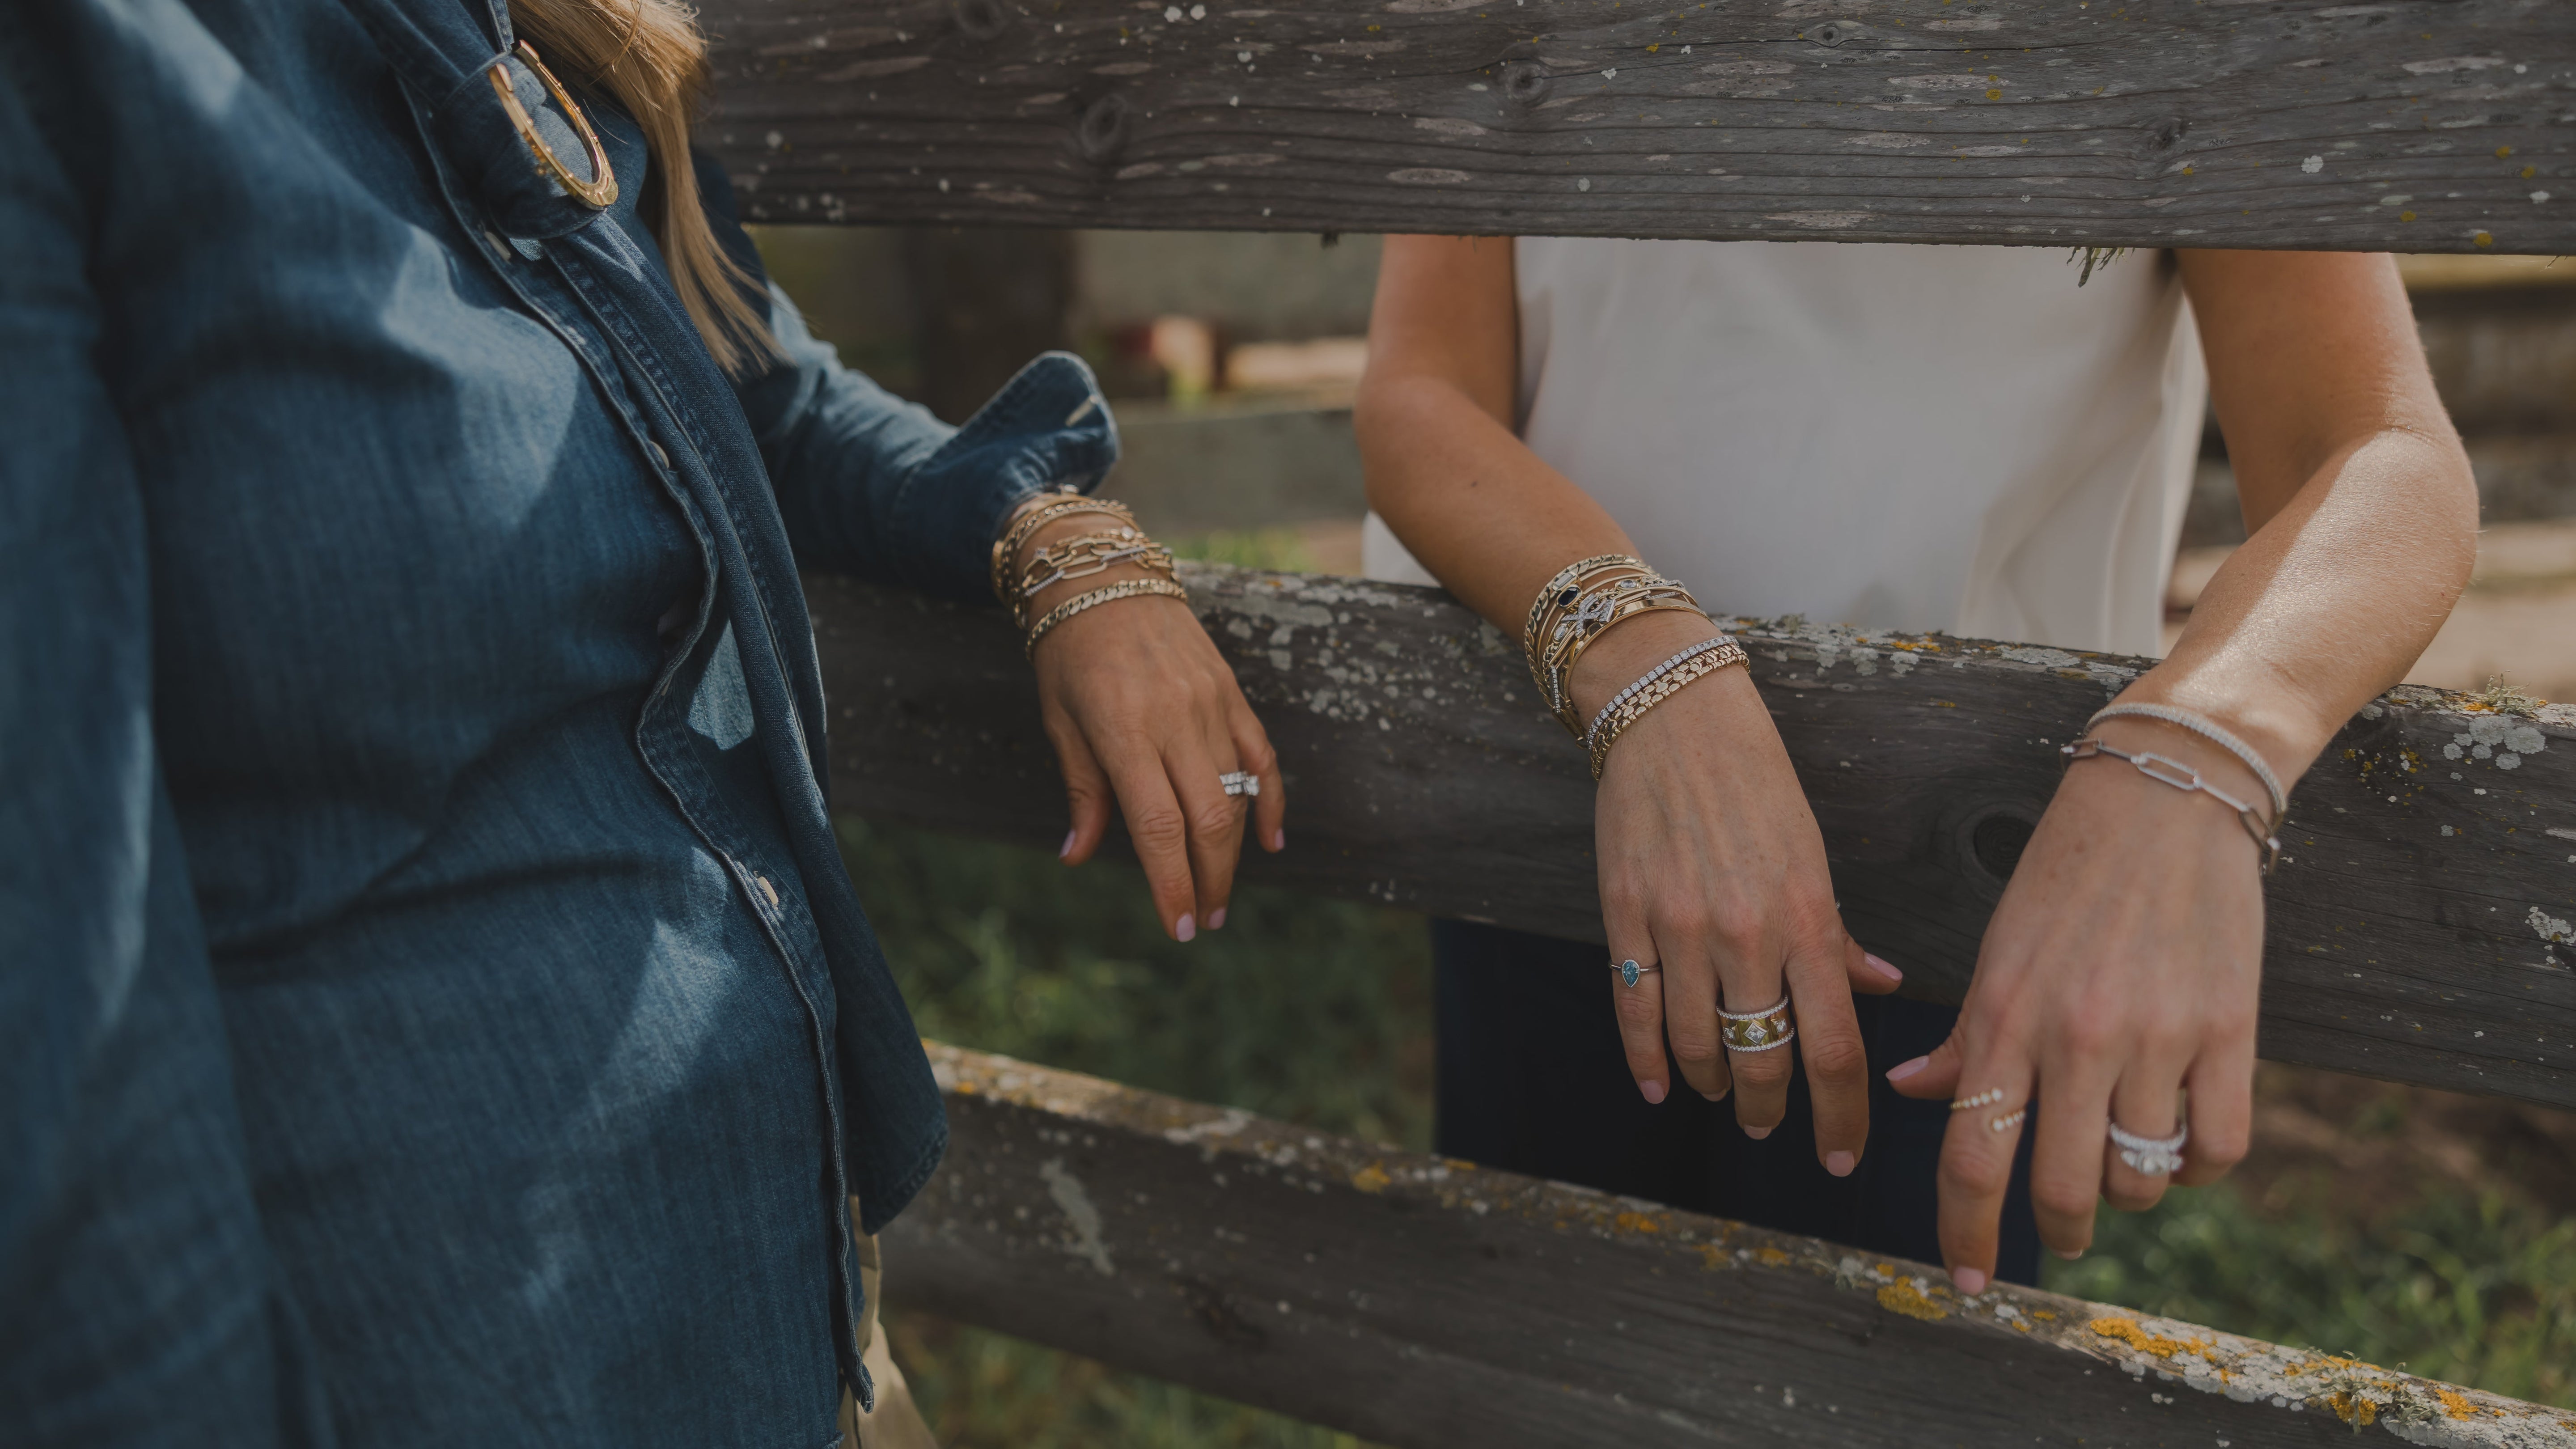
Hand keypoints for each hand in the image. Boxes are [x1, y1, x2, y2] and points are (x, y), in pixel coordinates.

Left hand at [1013, 502, 1284, 940]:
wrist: (1103, 573)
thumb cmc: (1068, 652)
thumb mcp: (1061, 722)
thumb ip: (1082, 791)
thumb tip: (1078, 855)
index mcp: (1125, 732)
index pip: (1158, 826)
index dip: (1171, 883)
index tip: (1177, 927)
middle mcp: (1175, 720)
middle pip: (1208, 820)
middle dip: (1208, 880)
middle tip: (1202, 921)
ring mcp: (1210, 704)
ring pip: (1238, 794)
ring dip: (1234, 853)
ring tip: (1221, 895)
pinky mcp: (1231, 692)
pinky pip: (1262, 755)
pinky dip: (1270, 802)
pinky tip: (1271, 842)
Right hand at [1579, 613, 1903, 1165]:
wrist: (1671, 716)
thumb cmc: (1754, 781)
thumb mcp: (1812, 854)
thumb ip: (1838, 935)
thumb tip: (1880, 990)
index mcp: (1807, 918)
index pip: (1835, 1046)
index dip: (1843, 1114)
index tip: (1845, 1155)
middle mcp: (1747, 933)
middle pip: (1765, 1060)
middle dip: (1773, 1110)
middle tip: (1773, 1126)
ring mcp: (1681, 927)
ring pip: (1699, 1045)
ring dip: (1715, 1084)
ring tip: (1724, 1094)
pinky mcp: (1626, 916)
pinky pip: (1635, 1010)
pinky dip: (1647, 1061)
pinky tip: (1659, 1085)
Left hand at [1887, 718, 2264, 1291]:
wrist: (2166, 796)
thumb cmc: (2067, 873)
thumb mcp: (1996, 950)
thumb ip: (1962, 1036)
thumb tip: (1908, 1092)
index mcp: (2003, 1017)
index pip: (1971, 1159)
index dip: (1964, 1234)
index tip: (1966, 1279)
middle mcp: (2075, 1038)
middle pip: (2058, 1189)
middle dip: (2056, 1229)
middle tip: (2061, 1227)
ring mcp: (2156, 1037)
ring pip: (2139, 1180)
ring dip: (2127, 1194)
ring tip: (2121, 1162)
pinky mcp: (2230, 1031)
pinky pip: (2216, 1149)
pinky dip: (2196, 1169)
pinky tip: (2179, 1145)